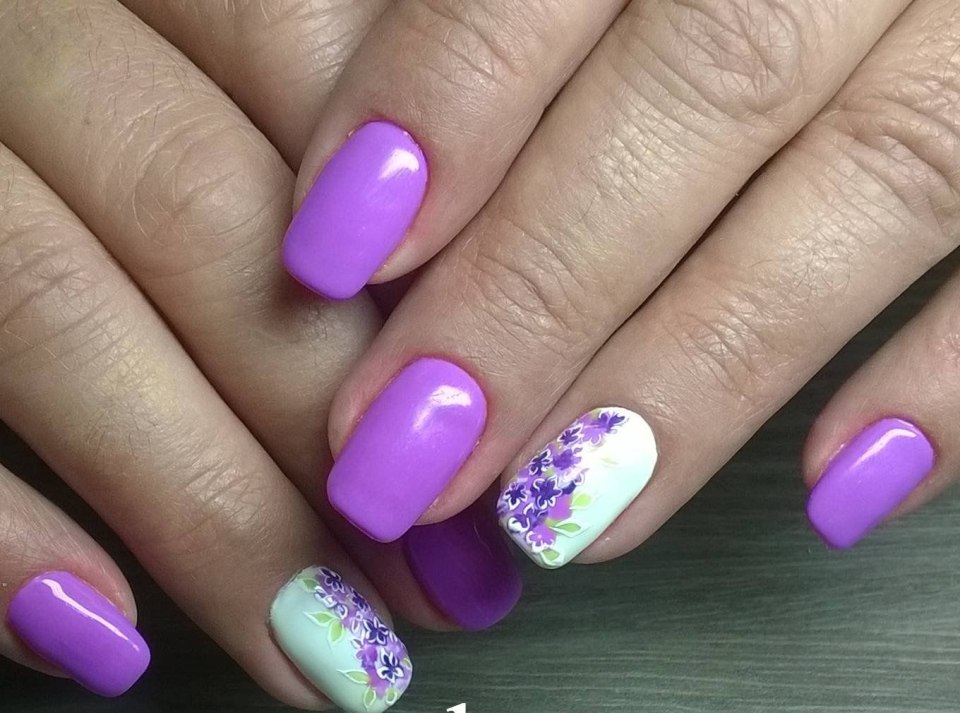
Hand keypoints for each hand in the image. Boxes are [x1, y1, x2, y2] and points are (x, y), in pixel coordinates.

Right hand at [0, 2, 505, 710]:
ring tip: (325, 650)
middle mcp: (29, 36)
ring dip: (206, 514)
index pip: (323, 97)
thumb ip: (328, 164)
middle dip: (334, 427)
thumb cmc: (130, 124)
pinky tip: (100, 632)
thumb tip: (457, 366)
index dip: (421, 287)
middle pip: (204, 221)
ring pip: (55, 312)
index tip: (504, 447)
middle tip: (443, 581)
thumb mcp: (235, 94)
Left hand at [296, 0, 959, 569]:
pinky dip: (954, 383)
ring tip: (572, 516)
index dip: (447, 102)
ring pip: (873, 183)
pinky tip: (833, 491)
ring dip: (704, 374)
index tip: (333, 257)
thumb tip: (365, 169)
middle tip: (414, 453)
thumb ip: (494, 14)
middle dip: (543, 289)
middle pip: (705, 89)